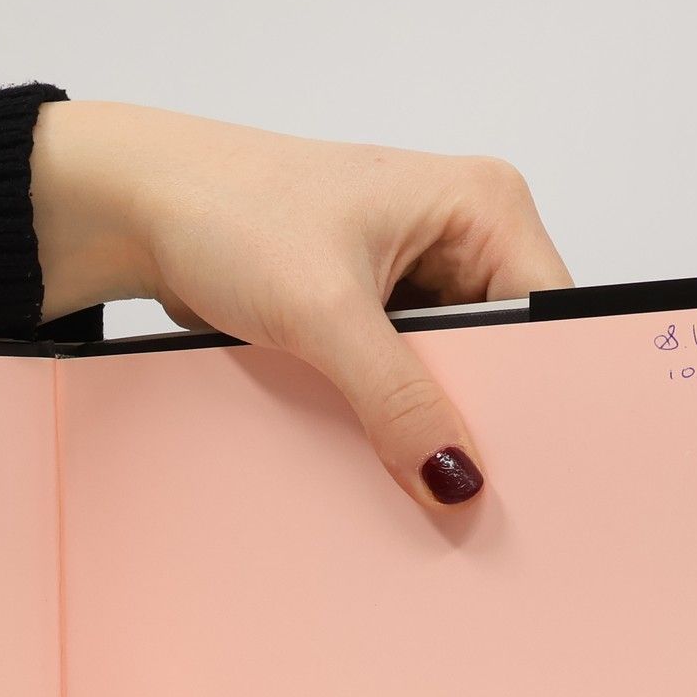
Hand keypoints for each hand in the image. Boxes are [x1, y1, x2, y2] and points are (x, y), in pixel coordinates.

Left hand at [30, 101, 571, 507]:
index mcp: (484, 206)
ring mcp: (417, 283)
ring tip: (415, 477)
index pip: (548, 317)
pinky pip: (402, 387)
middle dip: (479, 418)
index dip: (539, 395)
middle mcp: (462, 241)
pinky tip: (378, 457)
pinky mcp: (372, 319)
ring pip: (450, 380)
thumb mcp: (324, 312)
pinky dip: (388, 422)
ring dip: (426, 426)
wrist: (148, 214)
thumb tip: (454, 476)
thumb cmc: (233, 212)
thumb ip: (396, 398)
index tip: (522, 467)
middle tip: (464, 489)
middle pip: (505, 357)